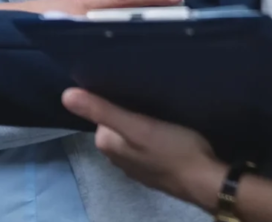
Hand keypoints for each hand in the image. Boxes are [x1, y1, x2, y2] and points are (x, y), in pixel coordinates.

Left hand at [62, 88, 271, 215]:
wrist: (206, 180)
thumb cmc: (172, 149)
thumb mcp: (137, 126)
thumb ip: (102, 110)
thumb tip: (65, 96)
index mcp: (106, 144)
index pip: (103, 109)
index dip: (118, 96)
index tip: (136, 89)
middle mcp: (115, 157)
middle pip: (118, 120)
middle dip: (132, 108)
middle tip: (153, 99)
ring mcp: (135, 165)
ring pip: (134, 131)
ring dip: (145, 120)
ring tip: (163, 111)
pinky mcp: (154, 168)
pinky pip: (148, 143)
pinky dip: (156, 134)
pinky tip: (170, 129)